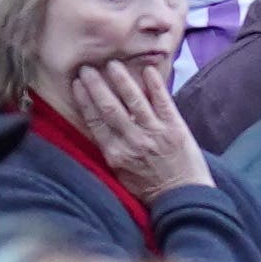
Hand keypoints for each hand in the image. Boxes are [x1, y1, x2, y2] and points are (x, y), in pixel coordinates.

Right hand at [70, 58, 207, 204]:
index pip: (95, 121)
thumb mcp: (120, 173)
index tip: (76, 83)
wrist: (183, 197)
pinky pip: (164, 102)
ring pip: (135, 101)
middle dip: (97, 85)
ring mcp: (155, 133)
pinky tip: (147, 70)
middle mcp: (133, 141)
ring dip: (122, 80)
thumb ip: (110, 149)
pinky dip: (155, 85)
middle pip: (109, 107)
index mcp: (115, 154)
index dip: (84, 100)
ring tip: (112, 63)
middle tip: (87, 67)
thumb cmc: (149, 187)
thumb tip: (97, 125)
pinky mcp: (176, 129)